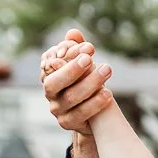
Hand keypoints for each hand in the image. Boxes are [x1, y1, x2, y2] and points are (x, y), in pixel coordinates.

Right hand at [41, 28, 113, 157]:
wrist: (91, 115)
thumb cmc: (85, 83)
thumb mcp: (82, 64)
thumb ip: (77, 48)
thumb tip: (74, 33)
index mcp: (49, 75)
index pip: (52, 65)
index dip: (68, 56)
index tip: (87, 48)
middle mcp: (50, 94)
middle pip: (55, 82)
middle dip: (73, 69)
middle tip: (90, 58)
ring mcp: (58, 110)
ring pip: (71, 98)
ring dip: (90, 83)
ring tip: (107, 70)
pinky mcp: (69, 123)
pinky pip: (81, 114)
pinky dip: (95, 103)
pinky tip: (108, 93)